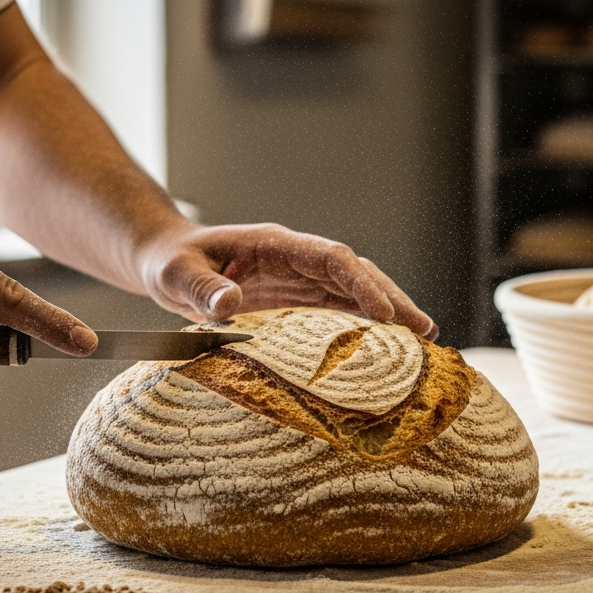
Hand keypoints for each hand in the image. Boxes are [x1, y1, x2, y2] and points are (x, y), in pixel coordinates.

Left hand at [135, 222, 437, 339]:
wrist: (166, 261)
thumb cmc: (170, 262)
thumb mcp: (176, 273)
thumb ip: (201, 287)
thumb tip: (229, 305)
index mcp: (274, 244)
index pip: (330, 258)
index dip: (360, 283)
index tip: (385, 313)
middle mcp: (295, 259)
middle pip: (355, 274)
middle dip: (392, 298)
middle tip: (426, 330)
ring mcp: (298, 279)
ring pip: (354, 293)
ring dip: (388, 313)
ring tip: (425, 342)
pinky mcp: (295, 300)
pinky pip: (337, 311)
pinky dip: (366, 327)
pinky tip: (389, 349)